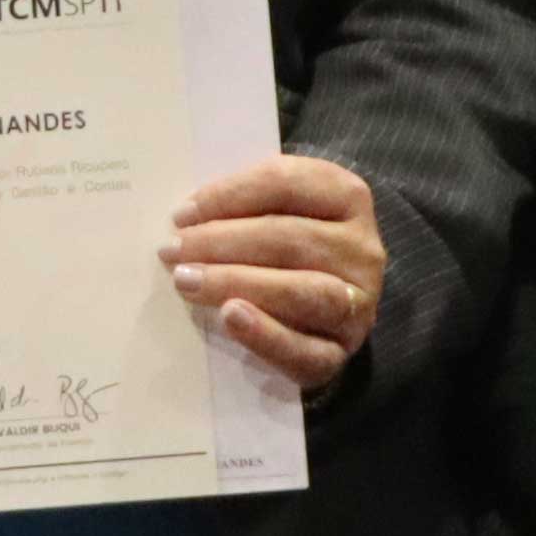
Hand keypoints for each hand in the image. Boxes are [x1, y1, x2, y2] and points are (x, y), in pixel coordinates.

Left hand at [165, 152, 388, 395]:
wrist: (315, 316)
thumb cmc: (283, 250)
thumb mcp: (274, 212)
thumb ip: (243, 206)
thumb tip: (186, 217)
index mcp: (347, 197)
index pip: (286, 184)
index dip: (229, 195)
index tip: (182, 213)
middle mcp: (362, 248)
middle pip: (289, 238)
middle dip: (222, 241)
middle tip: (172, 251)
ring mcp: (359, 303)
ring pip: (301, 290)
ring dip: (236, 282)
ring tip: (186, 281)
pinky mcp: (342, 352)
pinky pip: (306, 351)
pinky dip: (266, 335)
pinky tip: (229, 317)